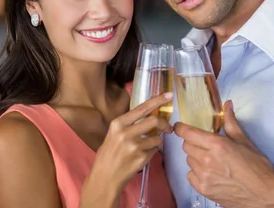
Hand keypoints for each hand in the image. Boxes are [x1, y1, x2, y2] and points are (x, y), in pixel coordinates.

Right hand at [81, 92, 173, 206]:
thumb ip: (129, 125)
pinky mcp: (141, 158)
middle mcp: (125, 133)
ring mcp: (134, 146)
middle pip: (154, 121)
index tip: (169, 95)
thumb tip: (150, 114)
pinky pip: (155, 150)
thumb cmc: (108, 155)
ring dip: (157, 141)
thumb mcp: (114, 135)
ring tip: (148, 146)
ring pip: (157, 137)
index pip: (142, 108)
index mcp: (118, 124)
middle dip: (165, 124)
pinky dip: (153, 151)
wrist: (104, 178)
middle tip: (168, 128)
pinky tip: (142, 156)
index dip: (157, 100)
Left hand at [174, 100, 273, 207]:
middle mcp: (207, 160)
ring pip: (189, 160)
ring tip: (211, 160)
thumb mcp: (244, 141)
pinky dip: (197, 172)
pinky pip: (190, 175)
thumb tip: (227, 105)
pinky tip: (210, 172)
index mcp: (218, 145)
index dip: (181, 128)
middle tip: (205, 144)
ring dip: (196, 157)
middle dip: (193, 142)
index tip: (179, 126)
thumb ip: (230, 122)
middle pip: (186, 146)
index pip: (188, 133)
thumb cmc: (257, 166)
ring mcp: (204, 177)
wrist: (264, 193)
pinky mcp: (203, 189)